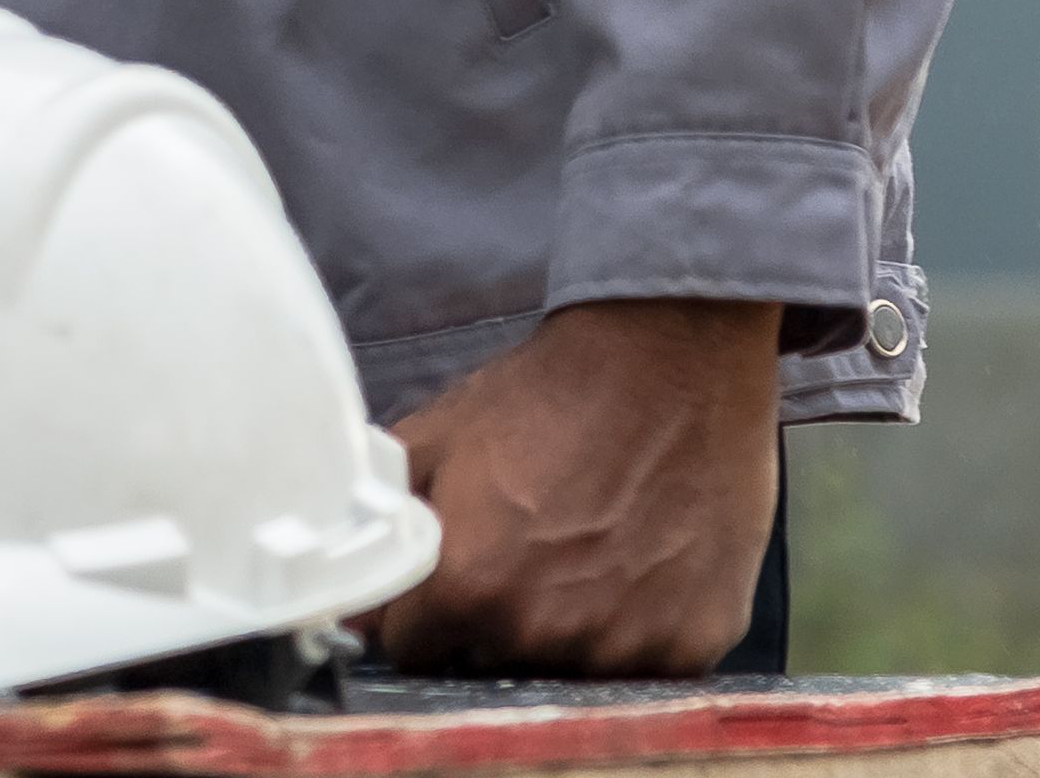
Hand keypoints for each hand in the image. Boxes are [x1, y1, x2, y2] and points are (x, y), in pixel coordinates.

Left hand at [370, 300, 781, 674]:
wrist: (670, 366)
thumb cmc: (549, 397)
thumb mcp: (437, 438)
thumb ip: (384, 521)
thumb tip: (348, 584)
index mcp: (468, 588)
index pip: (412, 650)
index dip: (421, 615)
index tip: (444, 585)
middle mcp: (542, 633)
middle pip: (489, 664)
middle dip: (491, 623)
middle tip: (524, 555)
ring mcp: (624, 650)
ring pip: (567, 674)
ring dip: (565, 634)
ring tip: (586, 557)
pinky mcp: (692, 648)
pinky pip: (644, 671)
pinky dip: (637, 633)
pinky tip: (640, 570)